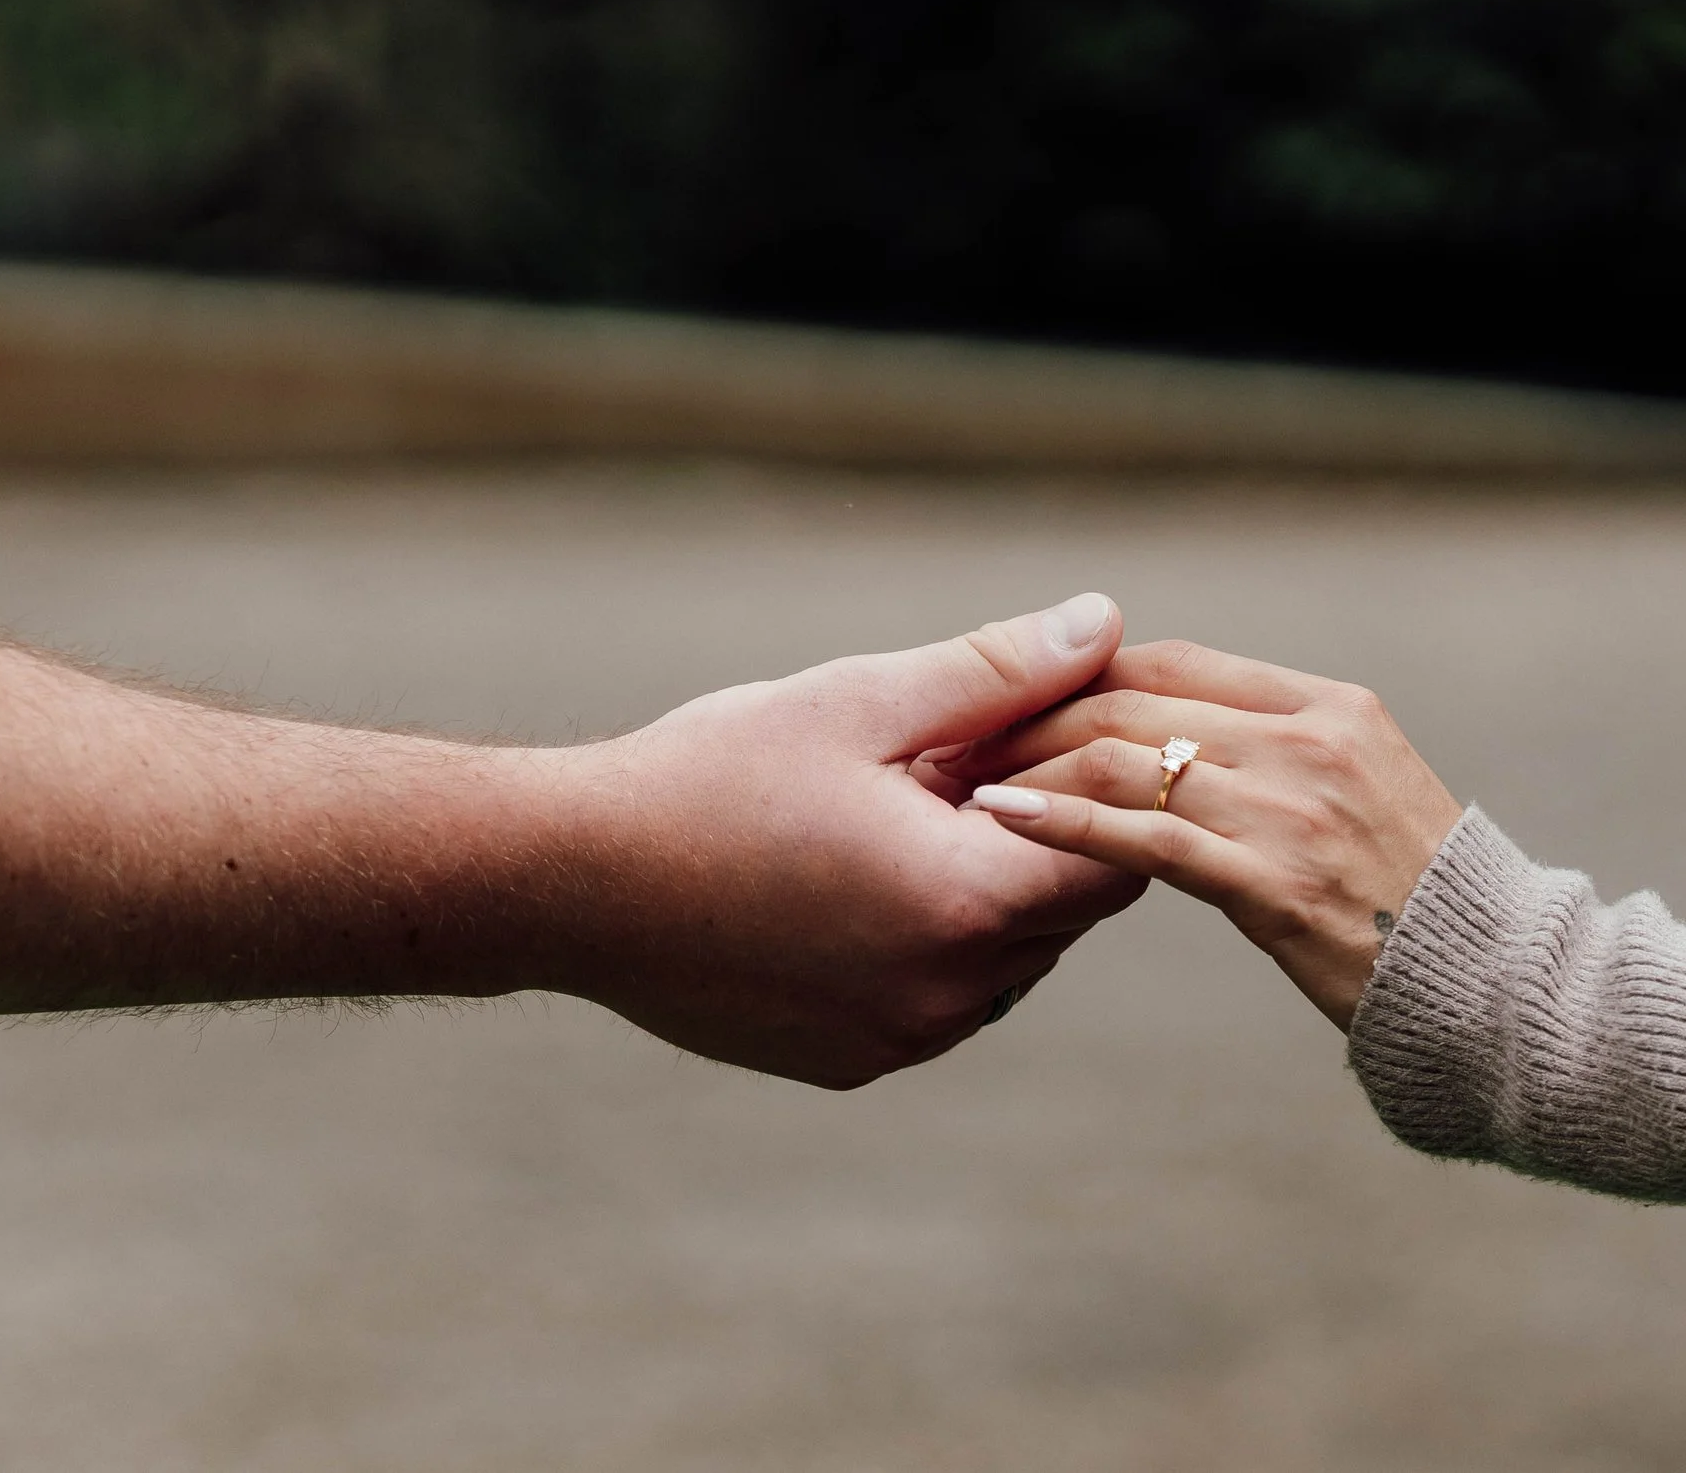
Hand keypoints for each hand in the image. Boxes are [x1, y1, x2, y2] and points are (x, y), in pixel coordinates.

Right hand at [529, 594, 1149, 1087]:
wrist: (566, 882)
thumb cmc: (710, 776)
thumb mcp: (860, 701)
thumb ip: (998, 671)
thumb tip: (1105, 622)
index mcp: (967, 903)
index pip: (1119, 852)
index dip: (1098, 785)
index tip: (1042, 735)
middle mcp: (949, 994)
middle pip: (1069, 908)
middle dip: (1042, 833)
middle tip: (962, 764)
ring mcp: (901, 1041)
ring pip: (1011, 958)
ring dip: (987, 891)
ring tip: (900, 819)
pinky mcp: (852, 1064)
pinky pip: (941, 999)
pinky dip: (930, 943)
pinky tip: (855, 882)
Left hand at [948, 641, 1461, 1029]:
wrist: (1496, 988)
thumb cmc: (1417, 902)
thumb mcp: (1362, 794)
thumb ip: (1283, 757)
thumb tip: (1191, 743)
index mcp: (1330, 708)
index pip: (1179, 661)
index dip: (1088, 671)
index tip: (1021, 699)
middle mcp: (1311, 741)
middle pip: (1139, 700)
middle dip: (1039, 715)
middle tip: (965, 738)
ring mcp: (1295, 809)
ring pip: (1130, 760)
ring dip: (1033, 765)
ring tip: (967, 778)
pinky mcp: (1275, 882)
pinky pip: (1144, 840)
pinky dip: (1064, 823)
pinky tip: (1008, 820)